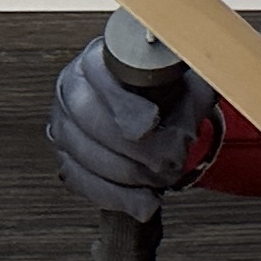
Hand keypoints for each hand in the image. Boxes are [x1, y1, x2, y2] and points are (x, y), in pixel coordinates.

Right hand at [49, 40, 213, 220]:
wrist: (158, 107)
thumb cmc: (170, 90)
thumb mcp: (191, 82)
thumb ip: (193, 91)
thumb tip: (197, 113)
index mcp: (100, 57)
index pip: (100, 76)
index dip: (124, 104)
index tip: (151, 124)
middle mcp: (73, 85)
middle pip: (91, 121)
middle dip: (136, 150)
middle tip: (170, 161)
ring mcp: (63, 122)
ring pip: (85, 155)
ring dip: (130, 176)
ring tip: (163, 179)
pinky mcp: (65, 155)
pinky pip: (81, 182)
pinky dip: (116, 197)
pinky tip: (144, 202)